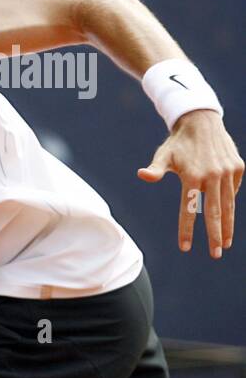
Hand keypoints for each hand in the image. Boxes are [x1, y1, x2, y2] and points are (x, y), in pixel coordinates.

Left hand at [137, 110, 244, 257]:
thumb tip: (141, 175)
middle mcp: (213, 176)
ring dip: (228, 226)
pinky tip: (226, 215)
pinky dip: (229, 202)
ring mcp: (228, 172)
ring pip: (229, 205)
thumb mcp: (163, 155)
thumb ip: (155, 169)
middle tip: (216, 255)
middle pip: (215, 213)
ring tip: (225, 243)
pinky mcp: (239, 168)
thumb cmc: (178, 143)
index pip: (189, 209)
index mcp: (193, 176)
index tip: (185, 247)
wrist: (202, 122)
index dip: (187, 229)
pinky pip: (233, 190)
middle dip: (215, 236)